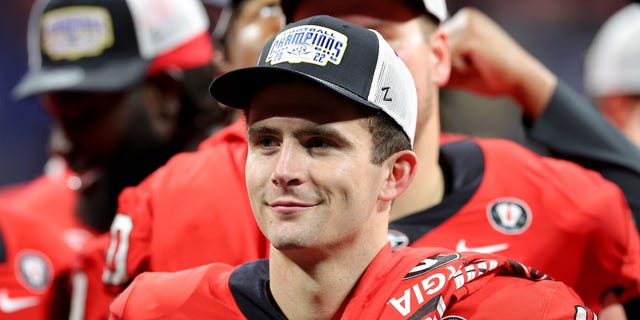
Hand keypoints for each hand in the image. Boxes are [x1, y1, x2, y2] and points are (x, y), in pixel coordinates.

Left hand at [442, 7, 556, 118]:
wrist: (521, 80)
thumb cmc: (493, 75)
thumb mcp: (459, 67)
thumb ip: (439, 63)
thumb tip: (422, 63)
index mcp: (463, 21)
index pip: (434, 45)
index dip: (445, 62)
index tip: (471, 64)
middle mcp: (464, 17)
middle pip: (433, 50)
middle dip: (449, 66)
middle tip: (477, 66)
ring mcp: (467, 25)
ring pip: (439, 57)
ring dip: (455, 70)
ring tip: (479, 66)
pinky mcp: (469, 36)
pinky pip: (448, 62)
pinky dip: (461, 72)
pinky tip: (480, 65)